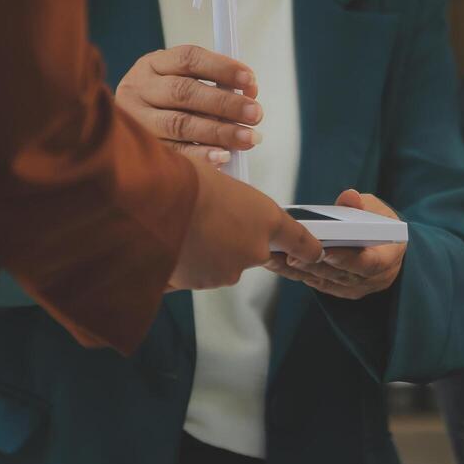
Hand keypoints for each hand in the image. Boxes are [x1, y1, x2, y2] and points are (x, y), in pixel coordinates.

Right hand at [115, 44, 262, 166]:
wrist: (128, 129)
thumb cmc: (172, 103)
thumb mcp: (186, 83)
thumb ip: (216, 86)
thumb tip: (249, 97)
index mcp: (154, 64)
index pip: (188, 58)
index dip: (222, 68)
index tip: (251, 80)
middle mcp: (140, 88)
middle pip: (184, 92)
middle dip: (225, 103)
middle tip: (256, 113)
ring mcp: (137, 120)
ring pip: (179, 124)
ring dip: (220, 132)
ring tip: (249, 138)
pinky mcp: (143, 147)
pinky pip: (175, 152)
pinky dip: (202, 155)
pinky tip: (224, 157)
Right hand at [168, 156, 322, 289]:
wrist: (148, 199)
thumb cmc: (182, 179)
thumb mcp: (219, 179)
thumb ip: (235, 205)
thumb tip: (226, 212)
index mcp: (266, 220)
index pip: (299, 240)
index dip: (307, 248)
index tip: (314, 253)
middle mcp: (253, 252)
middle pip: (251, 252)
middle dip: (232, 240)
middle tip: (207, 219)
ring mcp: (225, 272)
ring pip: (220, 264)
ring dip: (205, 251)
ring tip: (181, 226)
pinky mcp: (196, 284)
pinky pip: (192, 273)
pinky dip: (182, 263)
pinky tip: (167, 243)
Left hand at [264, 189, 405, 298]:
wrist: (384, 245)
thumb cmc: (380, 225)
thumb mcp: (377, 209)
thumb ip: (362, 205)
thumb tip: (350, 197)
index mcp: (389, 256)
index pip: (369, 263)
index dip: (347, 258)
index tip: (326, 250)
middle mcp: (375, 278)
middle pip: (342, 275)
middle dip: (315, 264)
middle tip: (290, 254)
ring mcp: (357, 287)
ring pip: (326, 281)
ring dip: (299, 270)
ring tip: (275, 257)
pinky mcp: (340, 290)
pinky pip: (317, 284)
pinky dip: (297, 273)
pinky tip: (278, 262)